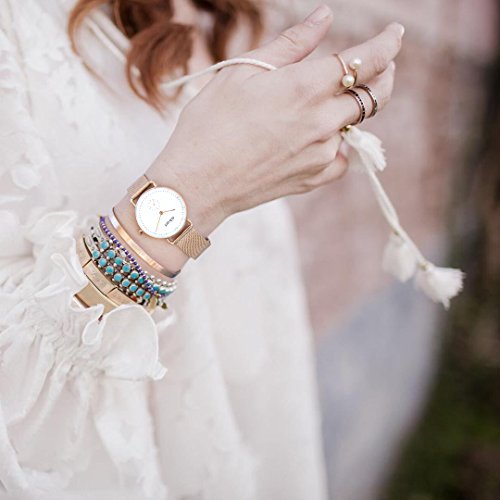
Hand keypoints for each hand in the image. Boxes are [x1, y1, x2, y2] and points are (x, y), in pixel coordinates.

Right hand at [148, 4, 402, 235]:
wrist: (197, 183)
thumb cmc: (210, 122)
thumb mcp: (243, 71)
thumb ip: (292, 44)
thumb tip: (325, 16)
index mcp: (305, 87)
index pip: (365, 60)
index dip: (387, 44)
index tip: (395, 35)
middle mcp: (322, 121)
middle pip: (375, 95)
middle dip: (384, 75)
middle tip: (381, 66)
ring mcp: (320, 154)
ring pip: (354, 127)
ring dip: (349, 111)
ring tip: (324, 105)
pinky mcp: (313, 178)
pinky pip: (340, 159)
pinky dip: (336, 146)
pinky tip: (315, 140)